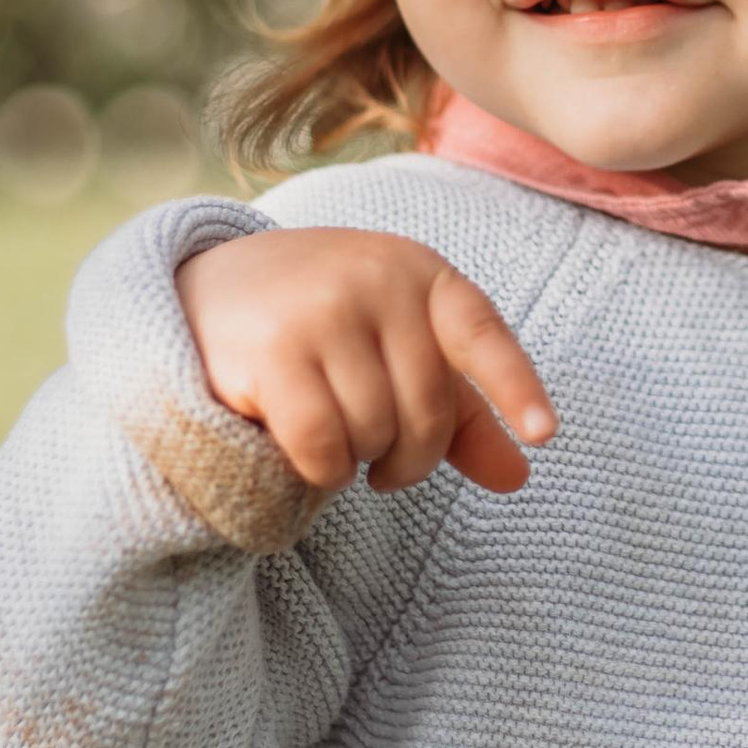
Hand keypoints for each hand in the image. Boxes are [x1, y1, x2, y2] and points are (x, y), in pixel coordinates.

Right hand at [177, 228, 555, 498]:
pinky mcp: (271, 352)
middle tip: (382, 463)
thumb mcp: (394, 348)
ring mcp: (321, 311)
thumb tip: (519, 476)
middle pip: (428, 411)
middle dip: (410, 457)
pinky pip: (325, 448)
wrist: (203, 293)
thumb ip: (458, 410)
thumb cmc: (320, 328)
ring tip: (332, 434)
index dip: (515, 386)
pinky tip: (304, 453)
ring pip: (375, 434)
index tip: (544, 435)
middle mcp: (374, 280)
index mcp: (417, 271)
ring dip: (357, 460)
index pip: (480, 332)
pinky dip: (321, 470)